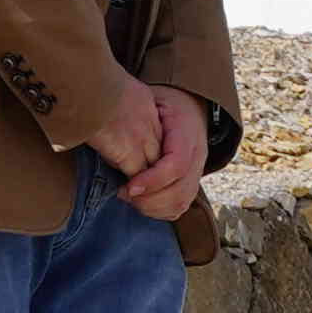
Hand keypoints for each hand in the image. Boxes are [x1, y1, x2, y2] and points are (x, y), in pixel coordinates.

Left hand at [95, 79, 209, 219]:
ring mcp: (197, 171)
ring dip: (152, 207)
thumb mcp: (152, 100)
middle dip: (148, 199)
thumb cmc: (163, 104)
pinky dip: (159, 211)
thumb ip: (139, 120)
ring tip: (129, 197)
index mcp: (188, 132)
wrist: (189, 107)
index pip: (177, 165)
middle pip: (179, 190)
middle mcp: (198, 155)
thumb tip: (113, 136)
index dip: (152, 181)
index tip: (127, 187)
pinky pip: (180, 207)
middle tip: (123, 193)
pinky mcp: (191, 183)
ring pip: (180, 202)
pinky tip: (141, 203)